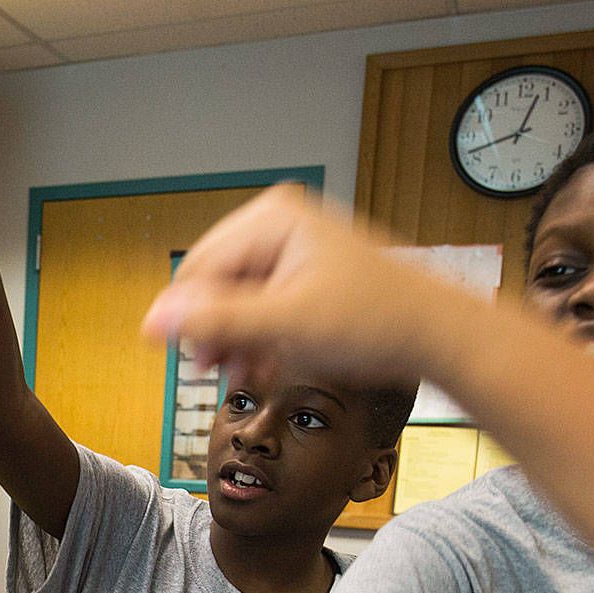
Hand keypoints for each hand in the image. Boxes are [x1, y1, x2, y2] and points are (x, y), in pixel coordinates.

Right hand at [140, 184, 480, 397]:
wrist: (437, 334)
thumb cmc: (378, 319)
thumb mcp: (285, 324)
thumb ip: (216, 321)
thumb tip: (156, 320)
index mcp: (272, 218)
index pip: (200, 268)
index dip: (184, 316)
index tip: (176, 356)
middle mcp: (280, 225)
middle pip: (216, 282)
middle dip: (214, 330)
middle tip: (210, 370)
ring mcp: (294, 249)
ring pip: (238, 298)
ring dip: (234, 340)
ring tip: (240, 374)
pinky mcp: (306, 275)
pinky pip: (263, 305)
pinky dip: (258, 337)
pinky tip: (263, 367)